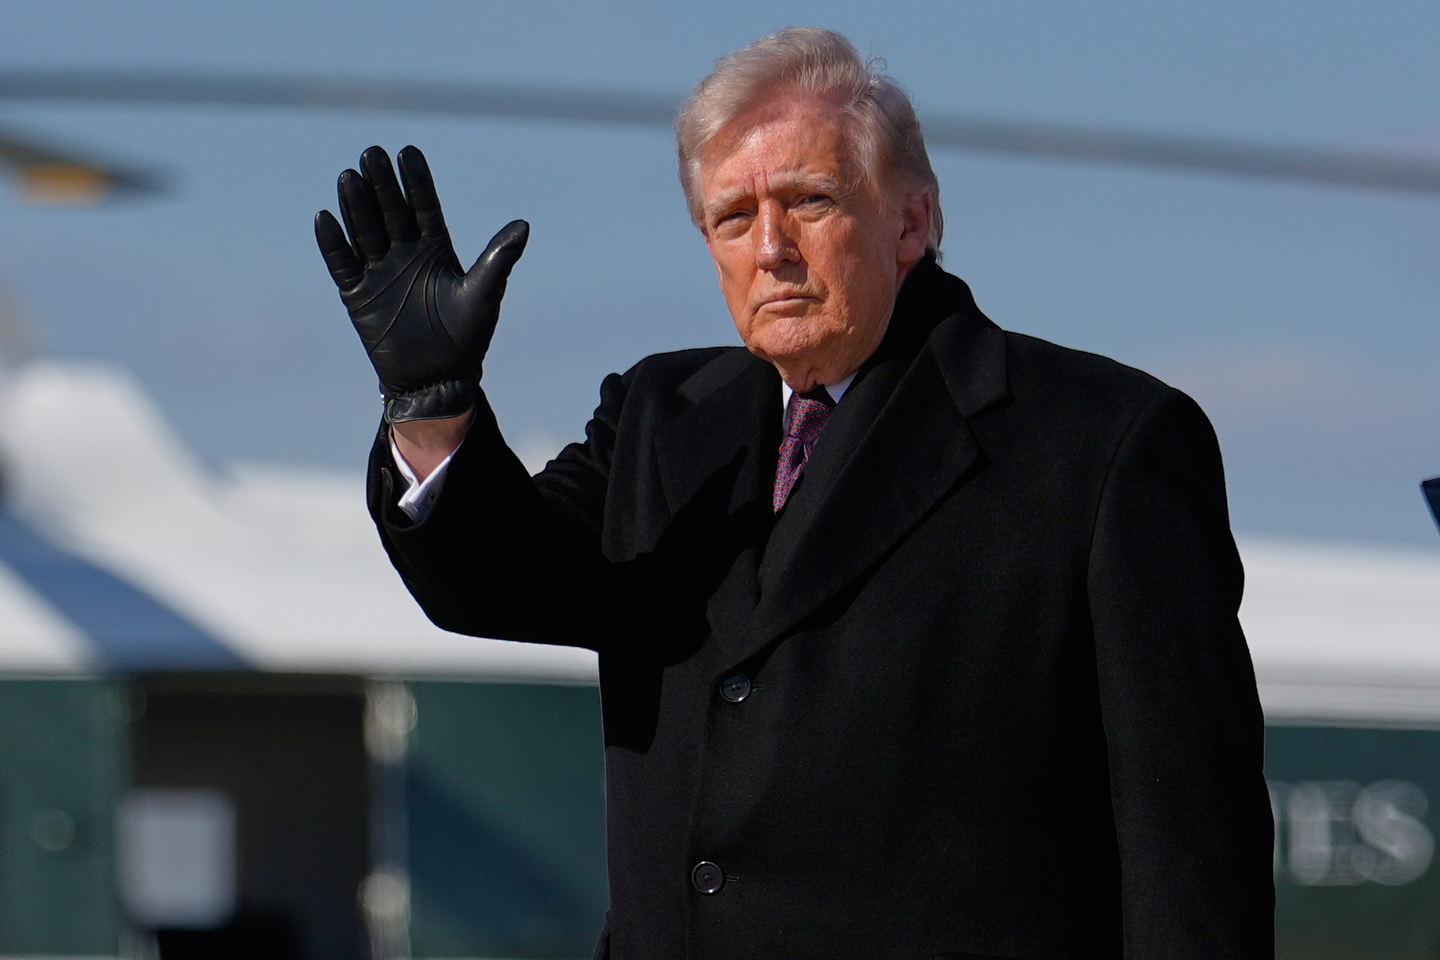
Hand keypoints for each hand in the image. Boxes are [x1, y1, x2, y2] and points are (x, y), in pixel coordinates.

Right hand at [315, 145, 528, 422]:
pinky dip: (333, 243)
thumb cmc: (467, 338)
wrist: (438, 380)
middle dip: (382, 183)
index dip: (416, 181)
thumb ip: (498, 259)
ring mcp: (379, 273)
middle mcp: (405, 254)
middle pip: (389, 211)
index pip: (423, 206)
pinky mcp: (358, 295)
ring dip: (357, 205)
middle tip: (372, 153)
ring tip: (350, 176)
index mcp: (435, 249)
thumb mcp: (484, 295)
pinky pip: (342, 264)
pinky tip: (325, 218)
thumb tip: (523, 225)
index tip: (408, 151)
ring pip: (364, 230)